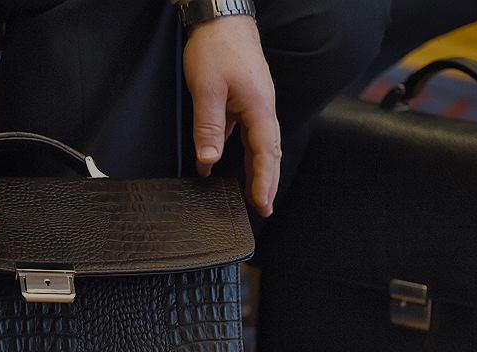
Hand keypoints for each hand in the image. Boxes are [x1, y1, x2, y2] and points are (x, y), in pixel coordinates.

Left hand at [184, 15, 280, 216]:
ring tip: (253, 194)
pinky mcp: (245, 100)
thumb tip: (208, 161)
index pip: (266, 153)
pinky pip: (248, 133)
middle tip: (263, 209)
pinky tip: (230, 163)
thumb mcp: (206, 89)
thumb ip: (209, 127)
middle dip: (267, 182)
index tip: (261, 204)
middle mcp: (262, 109)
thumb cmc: (216, 48)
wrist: (221, 18)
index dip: (264, 181)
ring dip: (258, 169)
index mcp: (259, 109)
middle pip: (269, 153)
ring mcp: (255, 104)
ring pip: (260, 144)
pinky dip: (244, 152)